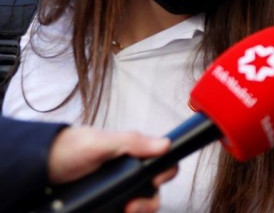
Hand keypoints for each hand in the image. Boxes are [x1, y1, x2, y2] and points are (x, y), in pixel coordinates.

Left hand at [48, 127, 178, 212]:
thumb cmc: (65, 150)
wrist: (35, 171)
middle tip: (132, 206)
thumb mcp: (99, 143)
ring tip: (122, 211)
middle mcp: (126, 176)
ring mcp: (114, 193)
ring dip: (137, 211)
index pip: (161, 166)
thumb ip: (131, 142)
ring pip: (137, 208)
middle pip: (153, 193)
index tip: (153, 182)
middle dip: (148, 203)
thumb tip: (164, 144)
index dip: (163, 175)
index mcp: (131, 156)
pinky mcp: (103, 207)